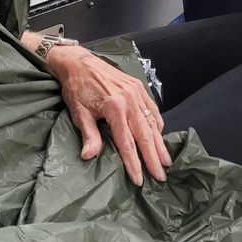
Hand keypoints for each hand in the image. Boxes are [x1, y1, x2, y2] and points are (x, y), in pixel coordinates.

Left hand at [39, 42, 170, 185]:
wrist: (78, 61)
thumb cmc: (76, 87)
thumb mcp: (79, 112)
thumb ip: (89, 135)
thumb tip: (89, 156)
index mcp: (115, 107)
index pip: (127, 143)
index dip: (134, 163)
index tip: (139, 179)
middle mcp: (130, 100)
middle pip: (145, 135)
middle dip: (154, 158)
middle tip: (161, 176)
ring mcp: (137, 92)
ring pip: (152, 123)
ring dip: (160, 144)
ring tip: (166, 161)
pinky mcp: (138, 87)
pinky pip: (153, 108)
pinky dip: (158, 124)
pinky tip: (160, 136)